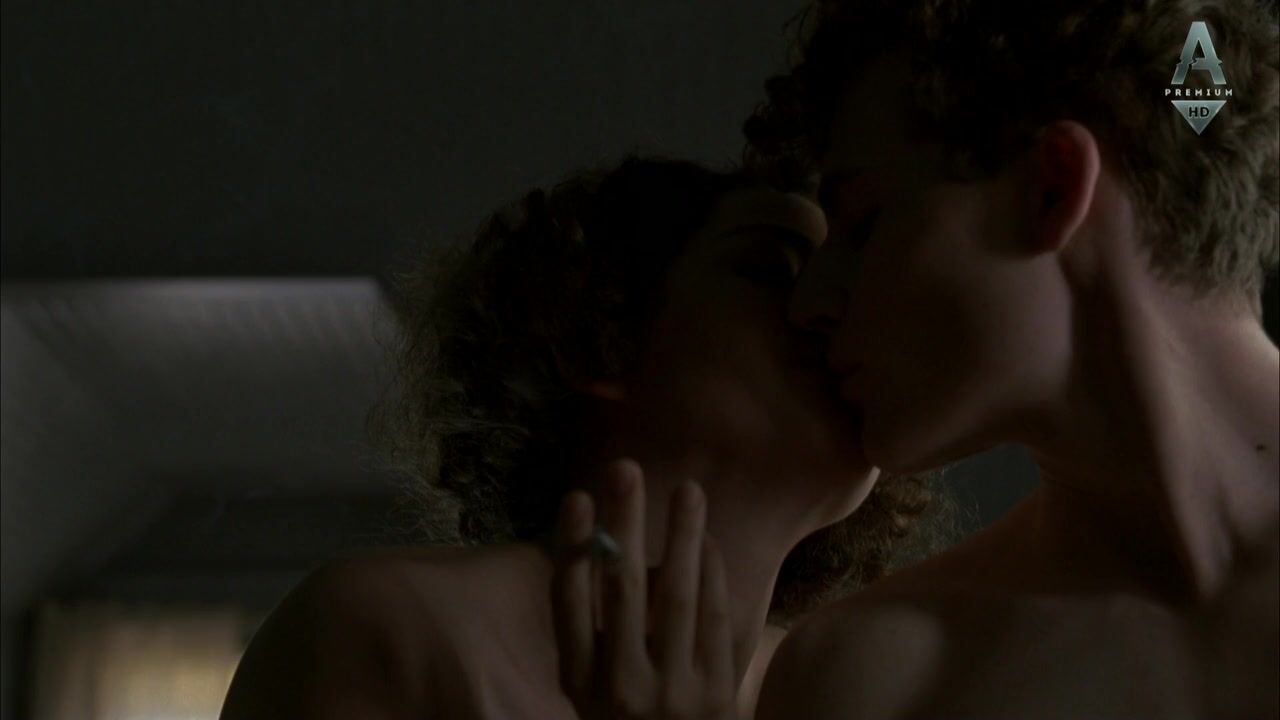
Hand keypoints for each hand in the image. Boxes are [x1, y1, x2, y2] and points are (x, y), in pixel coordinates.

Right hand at [552, 459, 735, 719]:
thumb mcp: (594, 691)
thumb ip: (597, 634)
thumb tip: (611, 549)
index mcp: (580, 683)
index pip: (569, 603)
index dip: (572, 546)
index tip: (577, 496)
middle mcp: (621, 688)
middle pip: (621, 590)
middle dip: (624, 524)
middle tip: (626, 469)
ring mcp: (673, 693)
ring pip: (677, 598)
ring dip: (682, 536)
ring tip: (687, 490)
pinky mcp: (718, 696)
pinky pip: (715, 621)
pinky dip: (712, 575)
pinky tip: (708, 541)